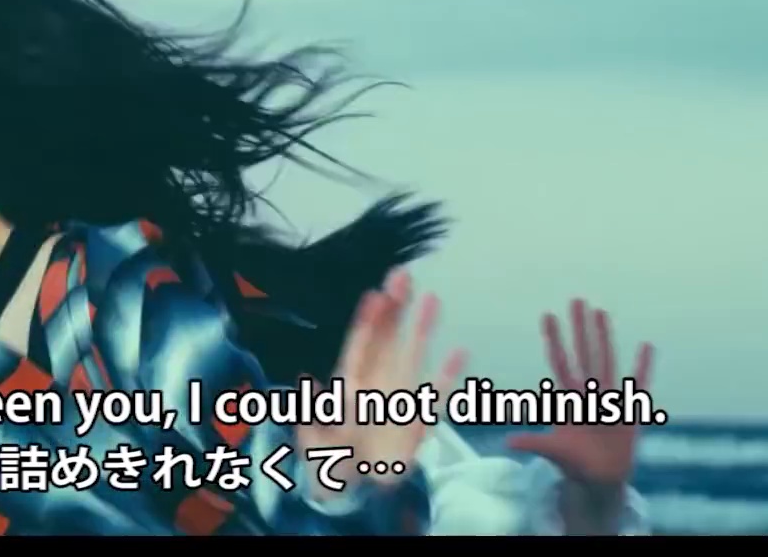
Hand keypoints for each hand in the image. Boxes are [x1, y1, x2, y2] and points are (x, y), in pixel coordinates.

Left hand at [300, 268, 466, 489]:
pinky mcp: (418, 422)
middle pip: (388, 340)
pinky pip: (435, 396)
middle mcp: (377, 384)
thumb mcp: (313, 439)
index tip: (376, 294)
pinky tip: (460, 351)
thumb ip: (312, 414)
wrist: (354, 491)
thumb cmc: (330, 459)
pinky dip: (447, 375)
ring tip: (431, 298)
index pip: (361, 345)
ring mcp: (399, 399)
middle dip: (395, 310)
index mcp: (350, 385)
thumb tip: (308, 381)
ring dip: (421, 330)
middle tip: (403, 276)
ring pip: (412, 357)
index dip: (368, 320)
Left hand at [506, 299, 653, 492]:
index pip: (560, 361)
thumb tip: (509, 441)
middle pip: (583, 352)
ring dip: (604, 337)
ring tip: (601, 312)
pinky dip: (643, 366)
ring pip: (606, 360)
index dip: (554, 339)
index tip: (547, 315)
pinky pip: (638, 383)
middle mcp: (587, 391)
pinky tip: (646, 345)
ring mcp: (608, 397)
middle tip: (576, 300)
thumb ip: (534, 443)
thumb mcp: (553, 451)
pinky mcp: (628, 409)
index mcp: (568, 398)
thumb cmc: (573, 463)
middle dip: (579, 327)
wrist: (599, 479)